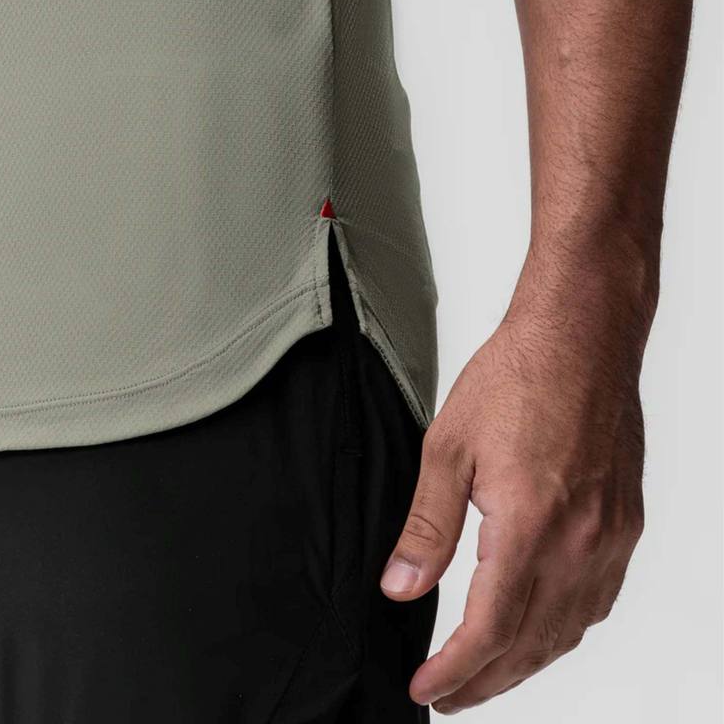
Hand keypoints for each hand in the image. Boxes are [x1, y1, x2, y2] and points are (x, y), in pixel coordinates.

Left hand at [381, 258, 648, 713]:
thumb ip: (427, 526)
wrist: (581, 337)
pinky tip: (540, 628)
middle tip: (448, 696)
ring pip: (569, 629)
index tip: (426, 690)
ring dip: (526, 662)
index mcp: (530, 526)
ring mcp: (611, 535)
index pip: (489, 630)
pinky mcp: (625, 522)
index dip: (455, 671)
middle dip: (486, 681)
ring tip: (486, 674)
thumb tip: (401, 587)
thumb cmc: (515, 378)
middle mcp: (580, 542)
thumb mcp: (448, 448)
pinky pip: (597, 599)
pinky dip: (563, 628)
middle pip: (531, 643)